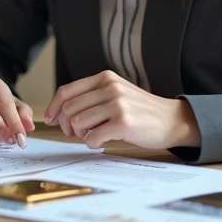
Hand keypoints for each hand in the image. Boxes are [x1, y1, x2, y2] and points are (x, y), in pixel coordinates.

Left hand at [44, 71, 199, 149]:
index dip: (54, 107)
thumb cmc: (140, 111)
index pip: (66, 91)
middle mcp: (110, 88)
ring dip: (80, 135)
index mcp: (104, 78)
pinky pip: (92, 137)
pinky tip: (101, 142)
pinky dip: (92, 143)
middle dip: (66, 125)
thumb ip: (92, 96)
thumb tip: (59, 112)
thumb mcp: (116, 93)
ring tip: (92, 136)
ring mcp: (117, 105)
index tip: (50, 120)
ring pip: (78, 123)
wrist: (172, 120)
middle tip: (76, 133)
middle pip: (69, 109)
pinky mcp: (124, 123)